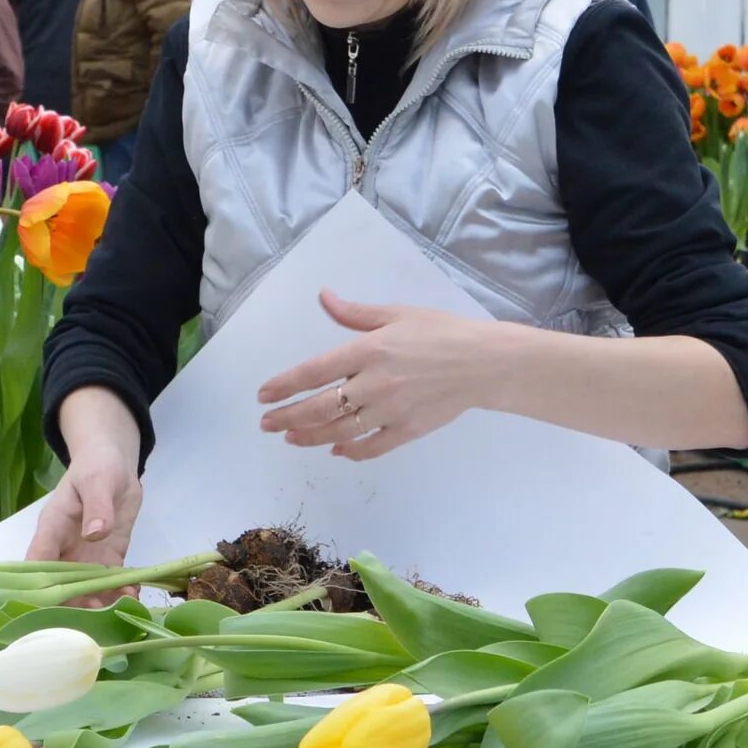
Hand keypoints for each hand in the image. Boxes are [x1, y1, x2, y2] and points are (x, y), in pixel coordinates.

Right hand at [24, 389, 144, 596]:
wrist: (115, 466)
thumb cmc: (98, 467)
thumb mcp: (97, 480)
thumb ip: (96, 506)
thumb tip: (94, 534)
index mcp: (52, 529)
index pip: (37, 562)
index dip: (40, 586)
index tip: (50, 607)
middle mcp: (65, 549)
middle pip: (60, 585)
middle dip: (74, 604)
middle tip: (96, 614)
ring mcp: (86, 557)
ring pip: (85, 590)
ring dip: (98, 604)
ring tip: (119, 610)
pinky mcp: (108, 559)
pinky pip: (110, 583)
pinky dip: (119, 593)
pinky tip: (133, 598)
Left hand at [256, 293, 496, 460]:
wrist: (483, 362)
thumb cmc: (440, 332)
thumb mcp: (397, 314)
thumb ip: (356, 313)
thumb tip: (324, 297)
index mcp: (369, 350)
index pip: (315, 371)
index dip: (285, 385)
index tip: (264, 395)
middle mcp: (375, 383)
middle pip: (321, 406)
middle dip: (288, 416)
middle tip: (267, 424)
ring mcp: (391, 411)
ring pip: (341, 430)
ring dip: (311, 436)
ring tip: (290, 438)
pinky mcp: (408, 430)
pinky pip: (373, 446)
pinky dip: (351, 450)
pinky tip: (336, 449)